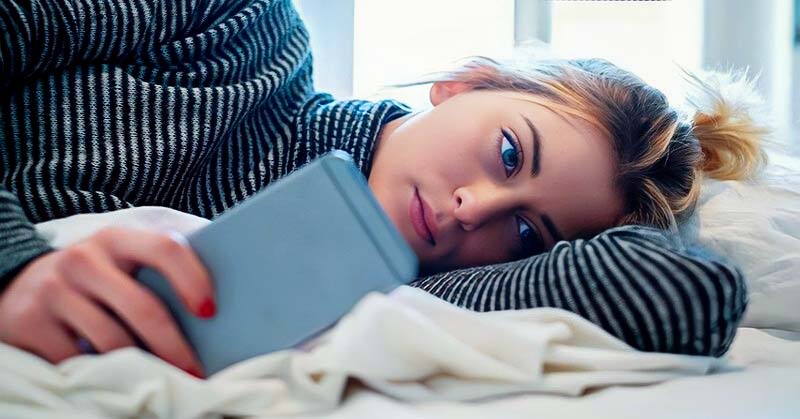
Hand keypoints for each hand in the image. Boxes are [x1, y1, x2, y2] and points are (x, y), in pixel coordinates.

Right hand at [0, 227, 213, 376]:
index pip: (165, 248)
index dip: (193, 280)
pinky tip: (114, 379)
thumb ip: (156, 273)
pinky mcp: (29, 322)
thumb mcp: (120, 264)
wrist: (18, 286)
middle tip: (194, 372)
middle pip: (143, 307)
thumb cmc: (94, 278)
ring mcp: (53, 289)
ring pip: (113, 341)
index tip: (210, 312)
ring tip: (161, 380)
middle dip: (174, 346)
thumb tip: (210, 312)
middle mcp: (83, 259)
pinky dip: (99, 375)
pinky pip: (76, 360)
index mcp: (117, 239)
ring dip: (142, 367)